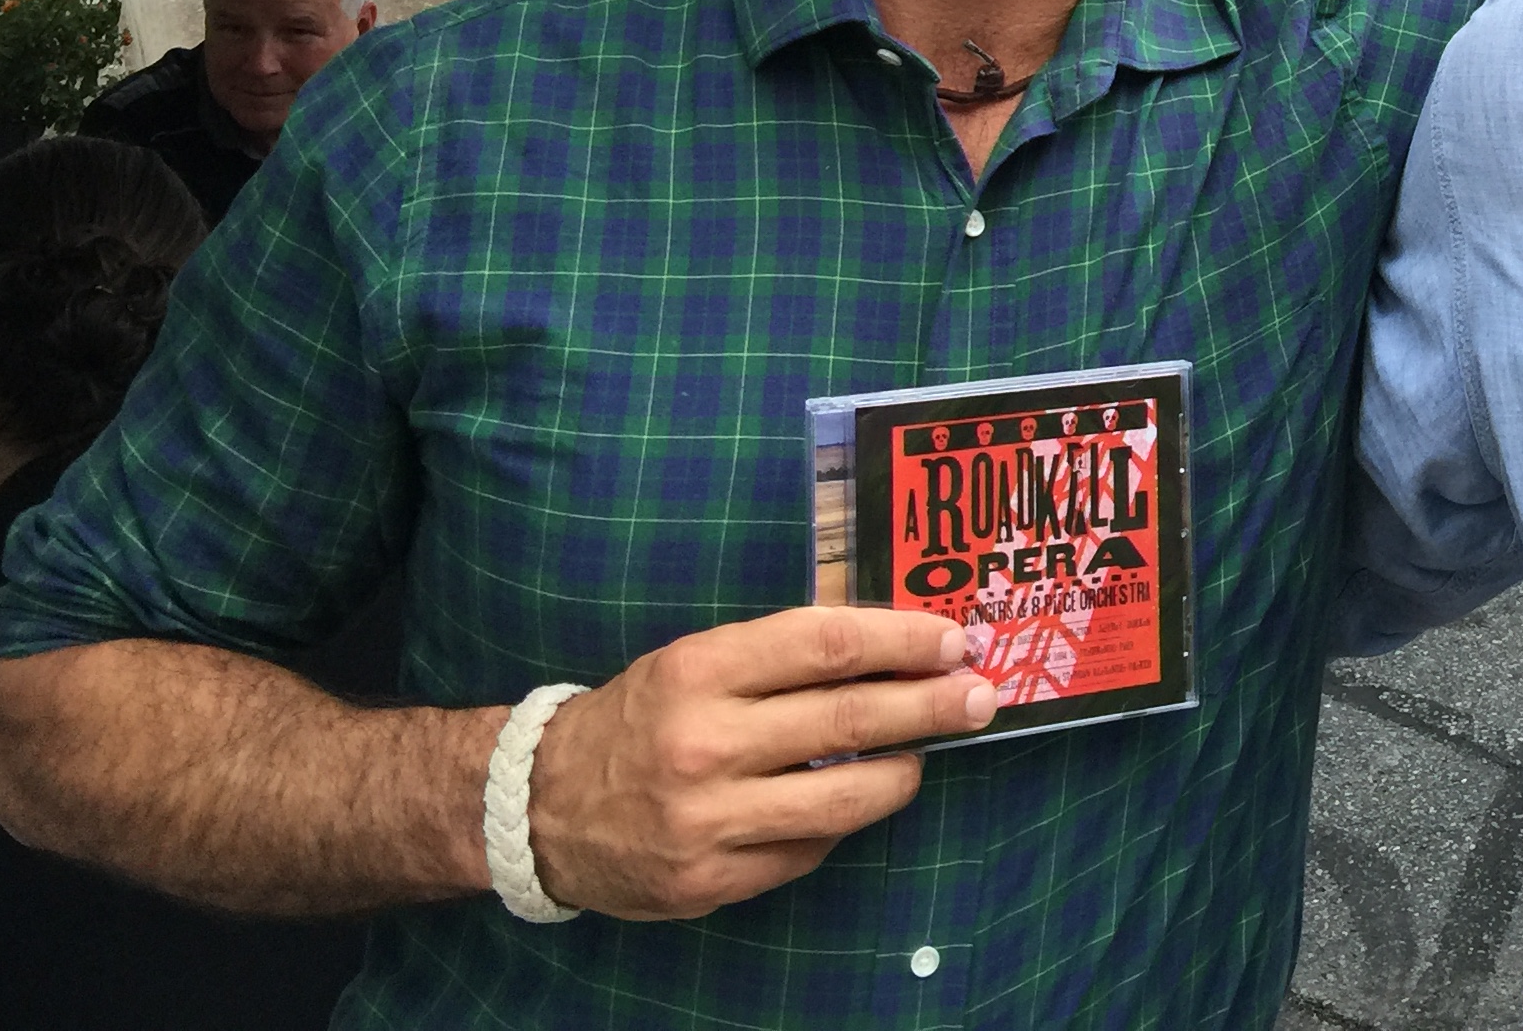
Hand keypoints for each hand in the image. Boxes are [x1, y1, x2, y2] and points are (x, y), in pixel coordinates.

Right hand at [528, 605, 996, 920]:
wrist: (542, 809)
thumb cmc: (639, 718)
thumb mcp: (695, 660)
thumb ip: (782, 655)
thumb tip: (892, 650)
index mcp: (700, 671)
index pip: (825, 646)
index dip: (901, 642)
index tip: (952, 640)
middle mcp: (704, 744)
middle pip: (847, 721)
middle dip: (930, 707)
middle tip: (981, 696)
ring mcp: (708, 821)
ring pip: (842, 801)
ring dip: (902, 774)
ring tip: (927, 755)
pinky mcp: (711, 882)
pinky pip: (807, 851)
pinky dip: (839, 825)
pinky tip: (849, 802)